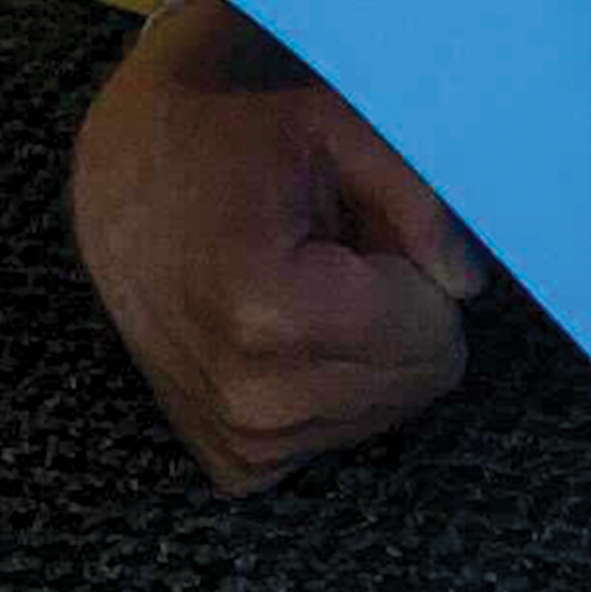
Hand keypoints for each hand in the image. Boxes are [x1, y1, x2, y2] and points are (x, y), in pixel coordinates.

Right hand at [70, 0, 485, 493]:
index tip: (354, 229)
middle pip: (416, 381)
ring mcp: (240, 441)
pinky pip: (339, 436)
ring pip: (385, 411)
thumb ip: (415, 194)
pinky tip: (277, 329)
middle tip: (331, 256)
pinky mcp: (234, 465)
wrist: (123, 184)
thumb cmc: (230, 144)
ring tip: (298, 286)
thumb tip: (467, 284)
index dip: (410, 270)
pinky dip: (326, 381)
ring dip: (361, 347)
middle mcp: (250, 397)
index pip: (432, 334)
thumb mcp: (326, 126)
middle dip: (394, 311)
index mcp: (268, 310)